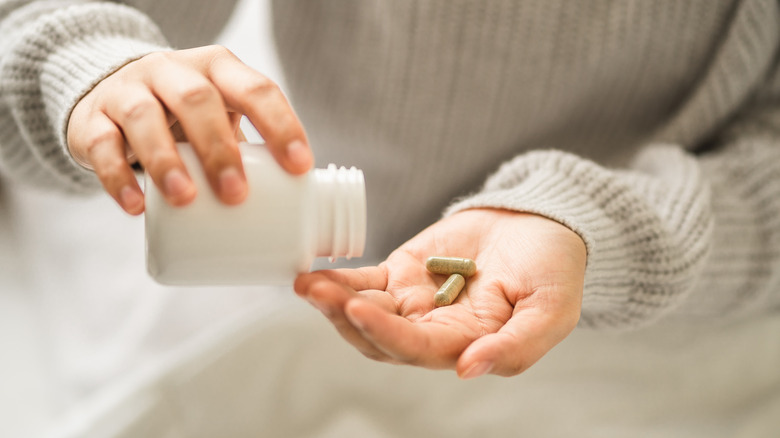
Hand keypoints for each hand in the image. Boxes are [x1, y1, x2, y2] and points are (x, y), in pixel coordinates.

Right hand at [67, 45, 311, 214]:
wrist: (113, 94)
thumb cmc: (185, 116)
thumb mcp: (221, 114)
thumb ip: (249, 147)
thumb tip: (292, 207)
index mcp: (218, 69)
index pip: (256, 90)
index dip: (280, 126)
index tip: (299, 167)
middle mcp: (173, 72)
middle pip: (198, 100)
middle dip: (219, 149)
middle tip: (236, 194)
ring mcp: (129, 92)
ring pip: (144, 118)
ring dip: (166, 161)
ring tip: (185, 199)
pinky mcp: (92, 119)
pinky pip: (102, 145)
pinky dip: (118, 177)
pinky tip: (135, 206)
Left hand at [294, 208, 585, 378]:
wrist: (542, 223)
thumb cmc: (553, 269)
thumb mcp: (551, 310)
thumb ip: (515, 346)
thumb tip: (469, 371)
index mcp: (466, 344)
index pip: (416, 348)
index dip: (385, 333)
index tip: (356, 309)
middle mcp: (433, 329)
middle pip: (378, 336)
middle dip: (344, 318)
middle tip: (317, 292)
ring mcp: (414, 300)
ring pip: (365, 310)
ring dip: (333, 300)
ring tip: (307, 282)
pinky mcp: (402, 272)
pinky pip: (365, 280)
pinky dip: (341, 278)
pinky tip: (315, 272)